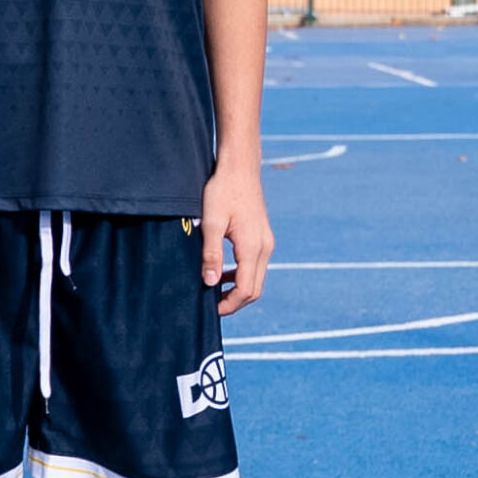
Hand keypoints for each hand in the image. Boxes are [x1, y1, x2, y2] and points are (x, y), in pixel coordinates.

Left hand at [199, 161, 272, 316]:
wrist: (240, 168)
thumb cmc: (223, 191)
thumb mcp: (211, 222)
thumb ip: (211, 254)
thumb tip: (210, 283)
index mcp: (252, 247)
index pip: (246, 290)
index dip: (229, 304)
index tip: (210, 308)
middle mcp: (265, 248)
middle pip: (254, 289)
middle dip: (235, 302)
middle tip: (211, 304)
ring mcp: (266, 243)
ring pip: (256, 279)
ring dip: (238, 289)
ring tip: (214, 290)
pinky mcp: (263, 238)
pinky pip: (256, 266)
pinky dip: (242, 276)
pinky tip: (224, 272)